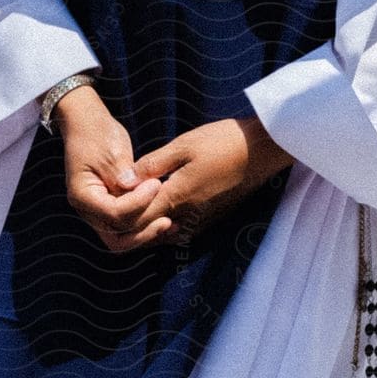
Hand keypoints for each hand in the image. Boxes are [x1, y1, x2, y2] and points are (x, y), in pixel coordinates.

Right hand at [59, 85, 164, 251]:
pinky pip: (128, 228)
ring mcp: (98, 214)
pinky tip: (168, 220)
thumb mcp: (113, 154)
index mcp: (82, 196)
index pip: (114, 214)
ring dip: (147, 234)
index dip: (138, 203)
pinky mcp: (111, 210)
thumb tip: (145, 197)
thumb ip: (128, 179)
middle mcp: (88, 211)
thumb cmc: (98, 134)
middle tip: (168, 220)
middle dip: (144, 232)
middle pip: (117, 238)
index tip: (157, 184)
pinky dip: (146, 227)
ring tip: (172, 224)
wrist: (88, 126)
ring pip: (124, 239)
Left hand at [124, 116, 291, 247]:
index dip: (119, 214)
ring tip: (134, 207)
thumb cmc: (224, 142)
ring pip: (164, 235)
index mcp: (176, 197)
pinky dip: (165, 224)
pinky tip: (160, 208)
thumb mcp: (184, 145)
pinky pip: (181, 230)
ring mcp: (202, 221)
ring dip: (148, 225)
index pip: (136, 219)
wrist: (264, 150)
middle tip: (118, 204)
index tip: (112, 197)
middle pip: (148, 233)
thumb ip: (153, 165)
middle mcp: (188, 217)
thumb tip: (126, 180)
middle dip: (129, 223)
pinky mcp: (212, 219)